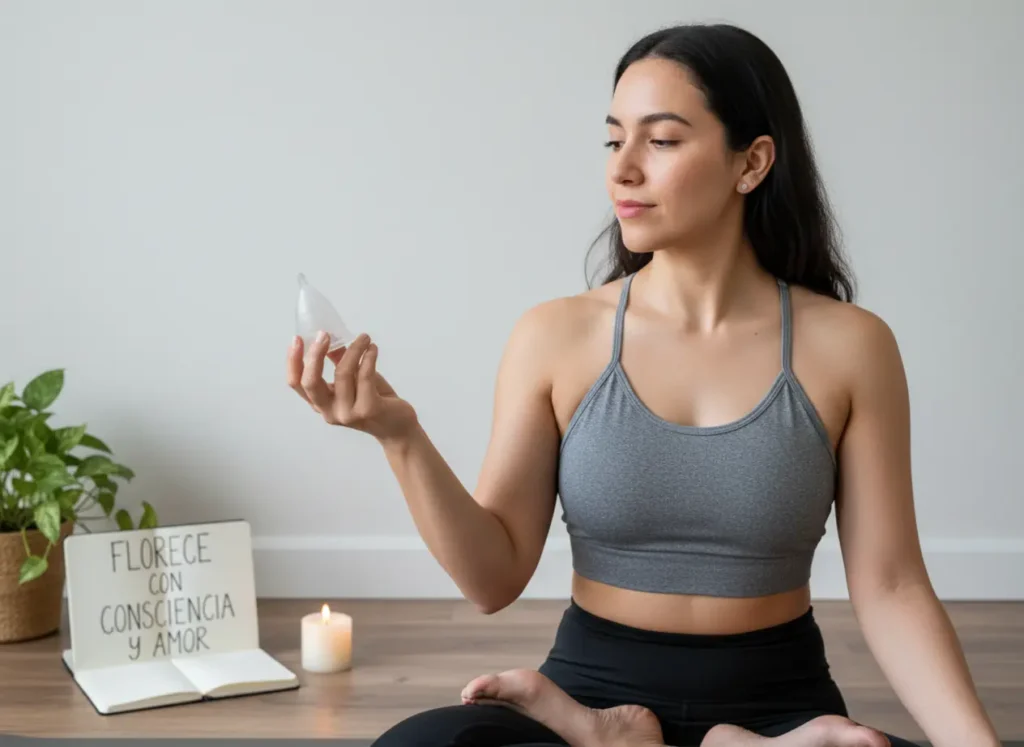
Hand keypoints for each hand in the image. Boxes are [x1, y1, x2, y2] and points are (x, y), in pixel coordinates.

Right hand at [287, 330, 417, 443]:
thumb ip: (339, 361)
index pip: (296, 384)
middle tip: (324, 334)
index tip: (298, 339)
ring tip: (364, 338)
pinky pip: (365, 376)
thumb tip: (330, 336)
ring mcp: (348, 413)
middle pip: (311, 382)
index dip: (293, 361)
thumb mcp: (353, 379)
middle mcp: (329, 412)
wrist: (398, 428)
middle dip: (315, 354)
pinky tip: (373, 349)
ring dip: (353, 349)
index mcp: (321, 404)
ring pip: (342, 373)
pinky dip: (368, 357)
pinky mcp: (368, 409)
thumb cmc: (373, 401)